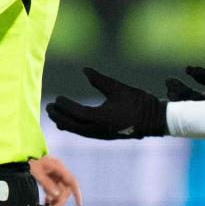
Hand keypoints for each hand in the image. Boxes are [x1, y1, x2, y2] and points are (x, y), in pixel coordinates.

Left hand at [29, 155, 83, 205]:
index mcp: (59, 168)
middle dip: (58, 204)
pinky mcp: (51, 179)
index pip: (72, 182)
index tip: (79, 205)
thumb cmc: (31, 163)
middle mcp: (60, 173)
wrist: (25, 157)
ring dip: (54, 204)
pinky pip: (54, 192)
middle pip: (64, 191)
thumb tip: (56, 196)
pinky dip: (51, 199)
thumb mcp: (37, 173)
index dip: (77, 194)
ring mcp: (56, 176)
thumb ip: (47, 184)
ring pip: (59, 194)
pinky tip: (46, 204)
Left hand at [47, 68, 168, 139]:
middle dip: (59, 116)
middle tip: (48, 108)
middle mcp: (98, 129)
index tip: (57, 98)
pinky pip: (84, 133)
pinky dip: (74, 128)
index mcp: (100, 118)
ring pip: (78, 131)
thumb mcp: (118, 88)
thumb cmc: (138, 102)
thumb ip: (99, 80)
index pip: (76, 112)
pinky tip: (68, 124)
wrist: (156, 120)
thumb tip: (84, 70)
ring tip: (54, 116)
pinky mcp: (105, 135)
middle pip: (73, 124)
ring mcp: (101, 134)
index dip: (65, 106)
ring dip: (65, 123)